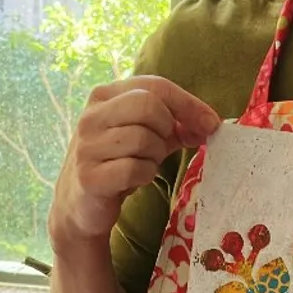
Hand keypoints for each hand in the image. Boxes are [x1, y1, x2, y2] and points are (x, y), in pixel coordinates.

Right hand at [49, 75, 219, 250]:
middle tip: (162, 148)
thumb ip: (174, 126)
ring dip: (155, 157)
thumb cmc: (116, 164)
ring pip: (143, 139)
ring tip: (144, 165)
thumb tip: (209, 124)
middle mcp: (91, 116)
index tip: (211, 124)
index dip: (188, 104)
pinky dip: (144, 176)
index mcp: (104, 96)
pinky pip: (134, 169)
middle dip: (167, 130)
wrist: (81, 206)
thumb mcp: (145, 137)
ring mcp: (87, 146)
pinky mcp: (89, 177)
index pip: (154, 86)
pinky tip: (135, 180)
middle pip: (148, 106)